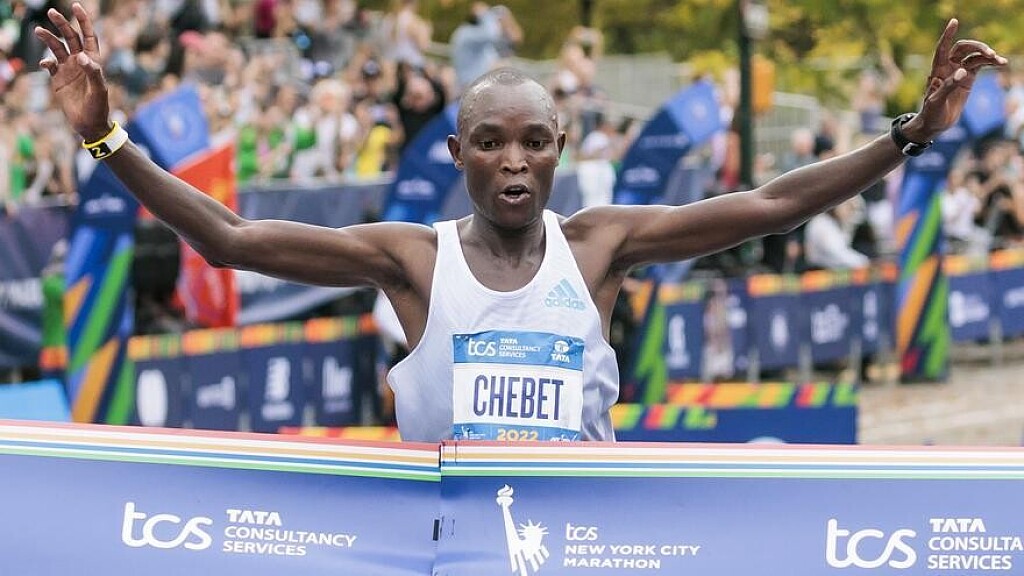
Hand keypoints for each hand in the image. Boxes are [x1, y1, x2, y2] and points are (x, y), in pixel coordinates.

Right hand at [33, 2, 110, 141]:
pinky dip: (45, 60)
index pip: (88, 36)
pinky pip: (49, 64)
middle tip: (52, 12)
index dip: (83, 21)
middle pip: (70, 37)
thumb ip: (93, 72)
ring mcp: (68, 69)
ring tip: (38, 30)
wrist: (89, 124)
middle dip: (62, 24)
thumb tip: (82, 57)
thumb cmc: (99, 107)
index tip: (76, 6)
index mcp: (93, 60)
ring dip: (48, 38)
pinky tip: (45, 63)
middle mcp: (80, 61)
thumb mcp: (99, 90)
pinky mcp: (58, 79)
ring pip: (57, 47)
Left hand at [906, 19, 1007, 142]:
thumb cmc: (930, 113)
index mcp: (937, 70)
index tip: (954, 21)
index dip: (947, 35)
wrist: (935, 124)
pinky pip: (980, 66)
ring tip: (999, 61)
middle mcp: (948, 67)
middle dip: (977, 47)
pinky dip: (990, 63)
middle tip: (989, 54)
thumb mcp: (936, 101)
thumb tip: (963, 72)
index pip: (942, 48)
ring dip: (987, 55)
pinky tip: (1000, 63)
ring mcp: (959, 72)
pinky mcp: (968, 79)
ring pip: (974, 56)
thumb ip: (948, 86)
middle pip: (963, 48)